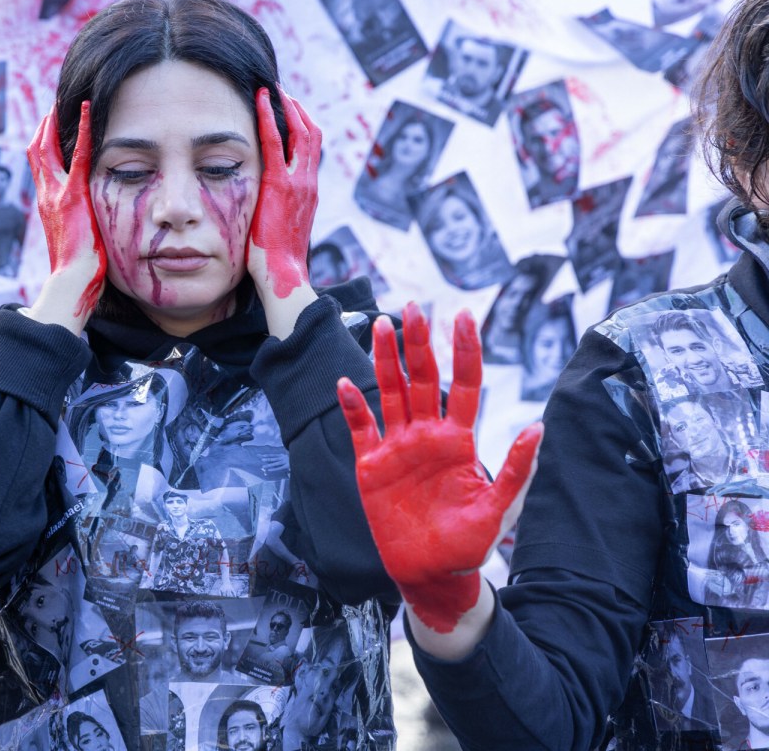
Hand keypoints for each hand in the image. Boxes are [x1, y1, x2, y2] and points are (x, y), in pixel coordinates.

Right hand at [27, 101, 105, 319]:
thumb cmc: (79, 267)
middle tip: (55, 105)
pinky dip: (83, 130)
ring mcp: (56, 193)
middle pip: (37, 151)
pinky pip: (77, 155)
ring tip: (67, 101)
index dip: (45, 144)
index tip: (52, 127)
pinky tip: (89, 110)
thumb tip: (88, 218)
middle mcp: (46, 194)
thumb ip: (78, 220)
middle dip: (45, 126)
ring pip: (47, 147)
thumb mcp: (77, 236)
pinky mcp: (73, 195)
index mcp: (47, 204)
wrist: (73, 280)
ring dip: (56, 122)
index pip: (41, 166)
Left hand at [246, 86, 319, 299]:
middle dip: (297, 110)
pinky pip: (276, 141)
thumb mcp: (282, 226)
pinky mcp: (280, 184)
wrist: (282, 272)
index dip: (302, 126)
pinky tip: (260, 100)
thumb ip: (279, 208)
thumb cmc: (276, 258)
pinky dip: (269, 117)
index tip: (289, 111)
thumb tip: (267, 204)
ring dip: (286, 107)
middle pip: (311, 134)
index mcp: (309, 191)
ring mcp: (298, 182)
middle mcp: (308, 182)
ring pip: (299, 132)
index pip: (311, 150)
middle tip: (282, 92)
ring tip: (273, 90)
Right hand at [337, 303, 542, 633]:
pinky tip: (345, 385)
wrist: (431, 574)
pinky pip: (360, 428)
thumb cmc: (469, 545)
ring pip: (390, 393)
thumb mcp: (499, 509)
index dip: (464, 352)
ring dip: (384, 361)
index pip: (464, 386)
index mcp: (460, 441)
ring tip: (381, 327)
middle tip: (411, 309)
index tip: (463, 317)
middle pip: (423, 379)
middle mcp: (428, 436)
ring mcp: (397, 448)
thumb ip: (516, 470)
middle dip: (418, 344)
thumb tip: (539, 427)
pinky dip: (352, 407)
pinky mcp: (371, 465)